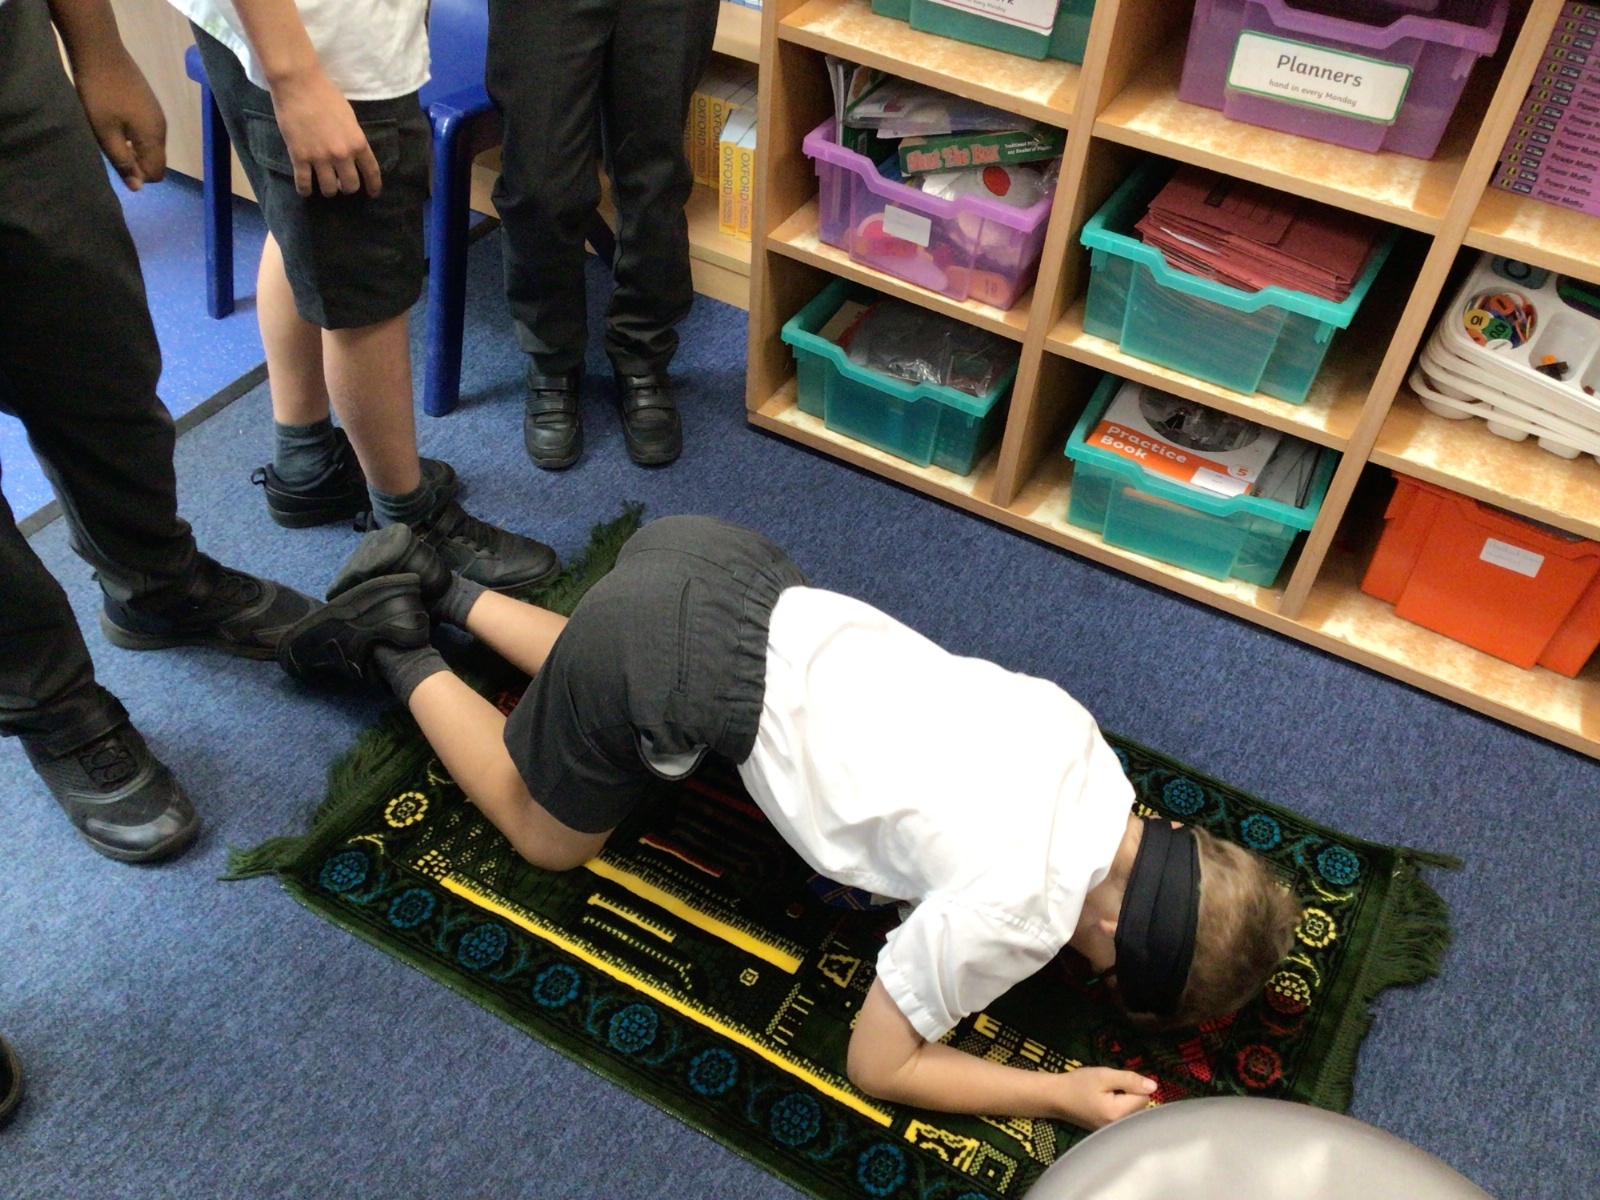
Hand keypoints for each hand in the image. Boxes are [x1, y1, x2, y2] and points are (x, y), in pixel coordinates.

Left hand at [73, 51, 165, 189]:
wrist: (101, 51)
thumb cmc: (100, 94)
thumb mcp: (105, 132)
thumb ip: (122, 161)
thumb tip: (137, 188)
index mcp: (153, 138)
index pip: (156, 173)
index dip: (137, 176)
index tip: (115, 162)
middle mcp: (161, 129)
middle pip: (155, 160)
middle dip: (136, 162)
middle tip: (109, 148)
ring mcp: (157, 114)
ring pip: (150, 145)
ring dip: (133, 148)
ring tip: (109, 133)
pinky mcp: (149, 103)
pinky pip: (147, 130)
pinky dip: (133, 134)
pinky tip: (115, 120)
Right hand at [269, 67, 380, 197]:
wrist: (299, 84)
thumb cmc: (326, 95)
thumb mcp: (350, 118)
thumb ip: (353, 139)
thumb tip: (353, 156)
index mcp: (358, 143)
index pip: (372, 172)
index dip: (373, 186)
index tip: (372, 193)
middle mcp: (342, 155)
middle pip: (350, 186)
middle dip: (347, 188)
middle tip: (341, 183)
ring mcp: (320, 158)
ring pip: (329, 190)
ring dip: (328, 190)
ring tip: (324, 184)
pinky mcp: (299, 157)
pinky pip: (304, 184)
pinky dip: (305, 190)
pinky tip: (306, 189)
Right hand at [1054, 1066, 1157, 1129]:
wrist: (1055, 1097)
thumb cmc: (1078, 1084)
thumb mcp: (1103, 1076)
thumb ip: (1129, 1080)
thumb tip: (1153, 1086)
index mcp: (1119, 1114)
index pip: (1144, 1097)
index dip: (1133, 1085)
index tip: (1115, 1082)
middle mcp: (1119, 1127)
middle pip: (1140, 1106)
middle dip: (1130, 1093)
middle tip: (1108, 1087)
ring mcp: (1114, 1131)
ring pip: (1133, 1111)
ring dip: (1124, 1100)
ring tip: (1105, 1094)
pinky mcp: (1109, 1130)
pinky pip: (1124, 1116)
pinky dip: (1119, 1107)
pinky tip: (1104, 1103)